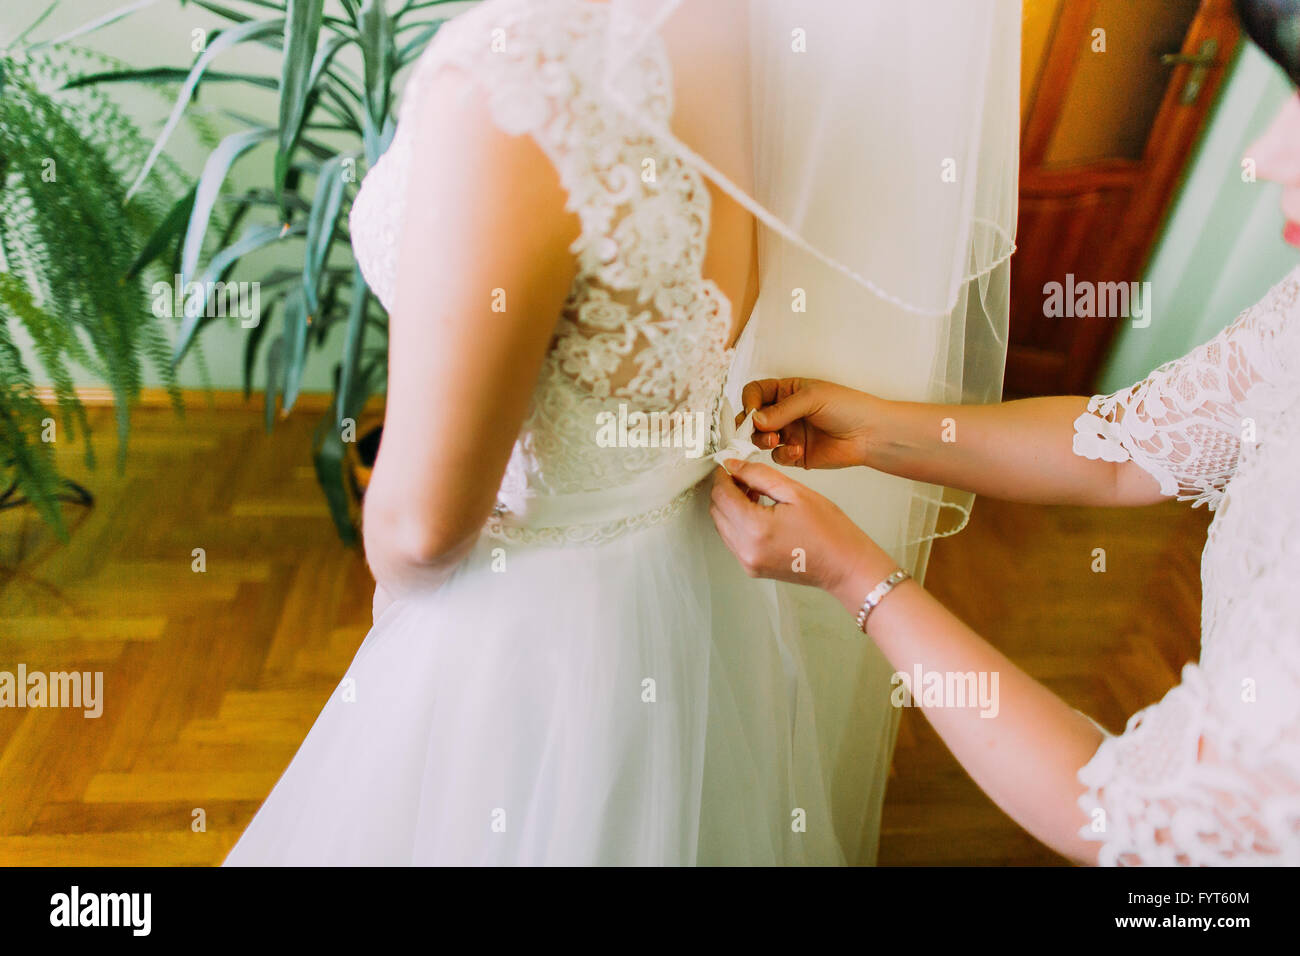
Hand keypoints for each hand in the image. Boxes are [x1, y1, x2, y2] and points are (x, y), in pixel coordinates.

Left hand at [708, 460, 895, 608]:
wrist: (846, 566)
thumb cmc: (830, 530)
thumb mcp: (795, 492)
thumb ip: (759, 476)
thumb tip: (733, 465)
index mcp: (756, 528)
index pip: (722, 495)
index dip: (723, 476)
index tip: (730, 465)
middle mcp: (746, 549)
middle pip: (716, 511)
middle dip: (725, 490)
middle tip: (744, 476)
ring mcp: (747, 562)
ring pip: (721, 525)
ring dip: (730, 506)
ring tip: (754, 493)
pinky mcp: (752, 568)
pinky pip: (732, 540)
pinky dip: (738, 522)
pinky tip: (758, 512)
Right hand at [737, 378, 877, 469]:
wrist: (870, 434)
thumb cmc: (848, 407)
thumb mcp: (812, 398)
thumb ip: (781, 409)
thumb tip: (755, 419)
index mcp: (787, 391)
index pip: (756, 392)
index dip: (750, 401)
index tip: (752, 411)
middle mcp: (784, 412)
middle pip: (752, 418)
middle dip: (749, 425)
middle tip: (753, 431)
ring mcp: (789, 433)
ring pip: (761, 439)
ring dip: (762, 440)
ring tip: (774, 440)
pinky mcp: (795, 454)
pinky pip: (777, 456)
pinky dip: (782, 454)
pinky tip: (797, 451)